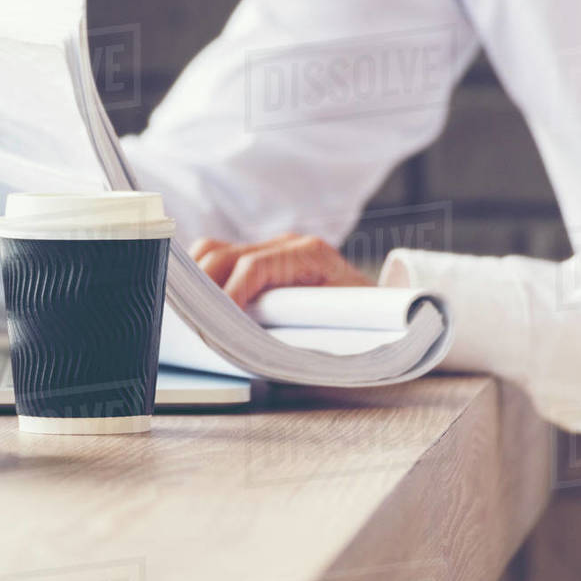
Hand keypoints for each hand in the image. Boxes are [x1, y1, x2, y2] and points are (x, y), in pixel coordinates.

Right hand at [190, 233, 373, 309]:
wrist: (389, 312)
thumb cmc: (367, 322)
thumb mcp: (338, 324)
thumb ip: (296, 325)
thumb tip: (248, 335)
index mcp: (310, 255)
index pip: (253, 266)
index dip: (229, 294)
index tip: (213, 324)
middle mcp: (287, 245)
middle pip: (225, 253)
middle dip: (204, 288)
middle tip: (192, 322)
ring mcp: (272, 249)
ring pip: (215, 250)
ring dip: (199, 279)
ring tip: (191, 313)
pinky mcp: (261, 260)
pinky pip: (220, 258)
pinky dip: (204, 277)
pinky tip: (200, 303)